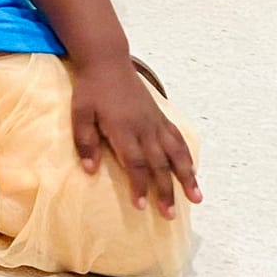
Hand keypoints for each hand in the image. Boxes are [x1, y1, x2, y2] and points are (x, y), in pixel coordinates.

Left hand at [71, 57, 201, 217]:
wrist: (107, 62)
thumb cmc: (91, 89)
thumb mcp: (79, 113)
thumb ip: (85, 141)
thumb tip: (89, 170)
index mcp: (123, 129)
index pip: (134, 163)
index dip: (139, 185)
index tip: (141, 205)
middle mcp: (144, 128)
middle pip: (158, 164)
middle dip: (165, 191)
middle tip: (169, 214)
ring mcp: (156, 122)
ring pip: (176, 153)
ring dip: (187, 177)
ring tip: (196, 198)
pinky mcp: (161, 117)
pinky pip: (178, 140)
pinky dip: (187, 156)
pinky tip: (193, 171)